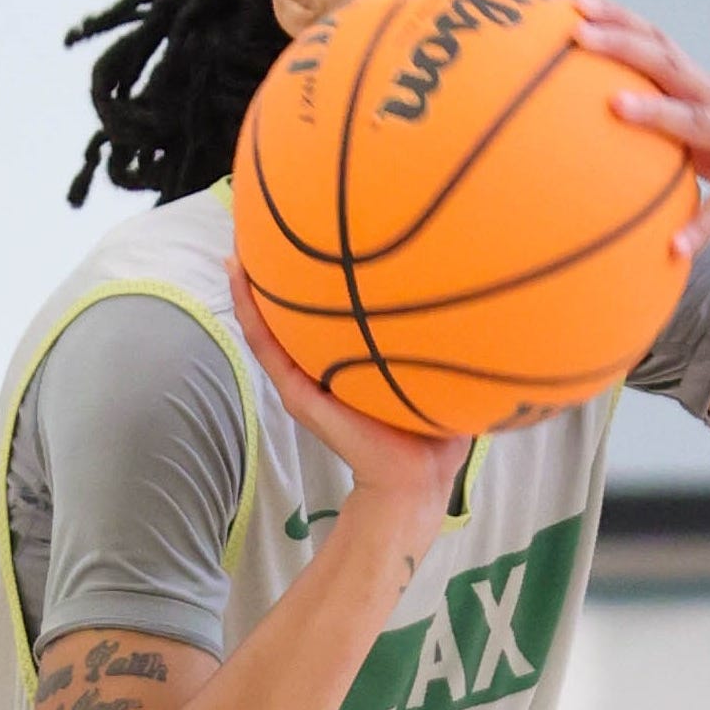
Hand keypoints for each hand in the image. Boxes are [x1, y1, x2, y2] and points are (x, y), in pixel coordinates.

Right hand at [224, 258, 471, 512]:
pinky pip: (266, 347)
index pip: (325, 316)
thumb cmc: (432, 428)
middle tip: (264, 232)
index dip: (315, 281)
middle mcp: (322, 369)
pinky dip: (249, 311)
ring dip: (250, 289)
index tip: (312, 237)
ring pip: (268, 326)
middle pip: (292, 317)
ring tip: (237, 249)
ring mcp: (304, 381)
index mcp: (348, 364)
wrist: (416, 477)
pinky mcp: (298, 393)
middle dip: (277, 276)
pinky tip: (238, 276)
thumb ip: (443, 334)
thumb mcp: (437, 366)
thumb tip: (472, 287)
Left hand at [571, 0, 709, 252]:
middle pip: (669, 63)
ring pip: (696, 122)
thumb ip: (668, 122)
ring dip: (656, 114)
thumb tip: (601, 124)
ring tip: (614, 108)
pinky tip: (674, 246)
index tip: (574, 7)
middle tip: (578, 34)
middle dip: (623, 44)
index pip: (658, 43)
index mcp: (705, 90)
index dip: (619, 22)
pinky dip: (700, 227)